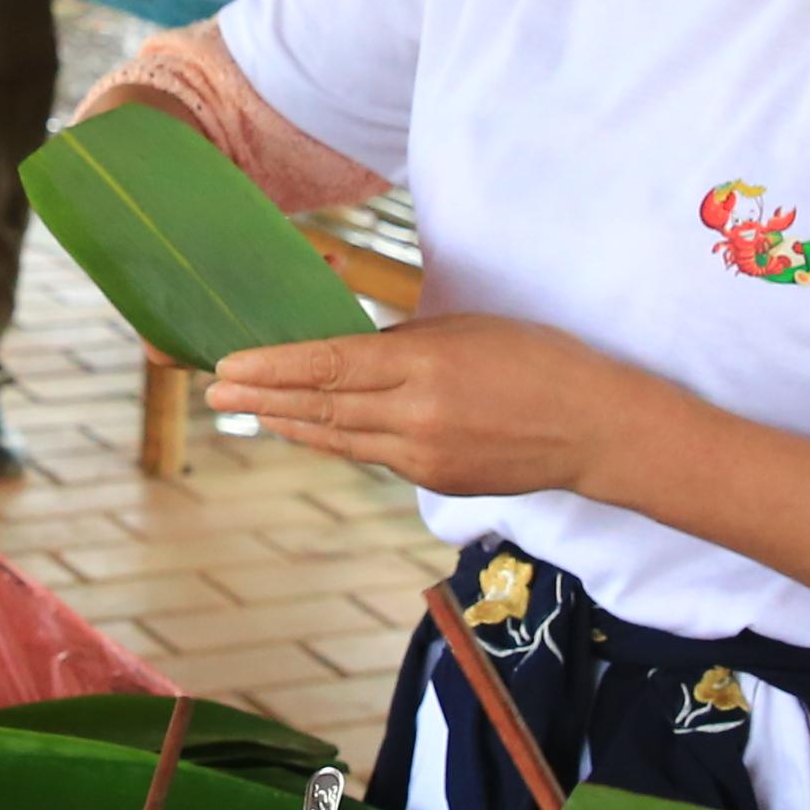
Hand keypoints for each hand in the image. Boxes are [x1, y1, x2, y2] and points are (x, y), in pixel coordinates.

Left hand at [210, 313, 658, 496]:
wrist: (593, 428)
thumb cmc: (537, 360)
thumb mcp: (466, 330)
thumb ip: (403, 343)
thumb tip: (346, 349)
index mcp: (424, 364)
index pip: (329, 365)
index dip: (274, 367)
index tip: (231, 362)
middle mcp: (416, 415)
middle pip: (322, 407)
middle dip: (263, 397)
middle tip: (216, 388)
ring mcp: (424, 455)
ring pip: (339, 439)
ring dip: (288, 423)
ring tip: (247, 409)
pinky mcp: (435, 480)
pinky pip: (371, 455)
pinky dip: (334, 440)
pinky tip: (307, 429)